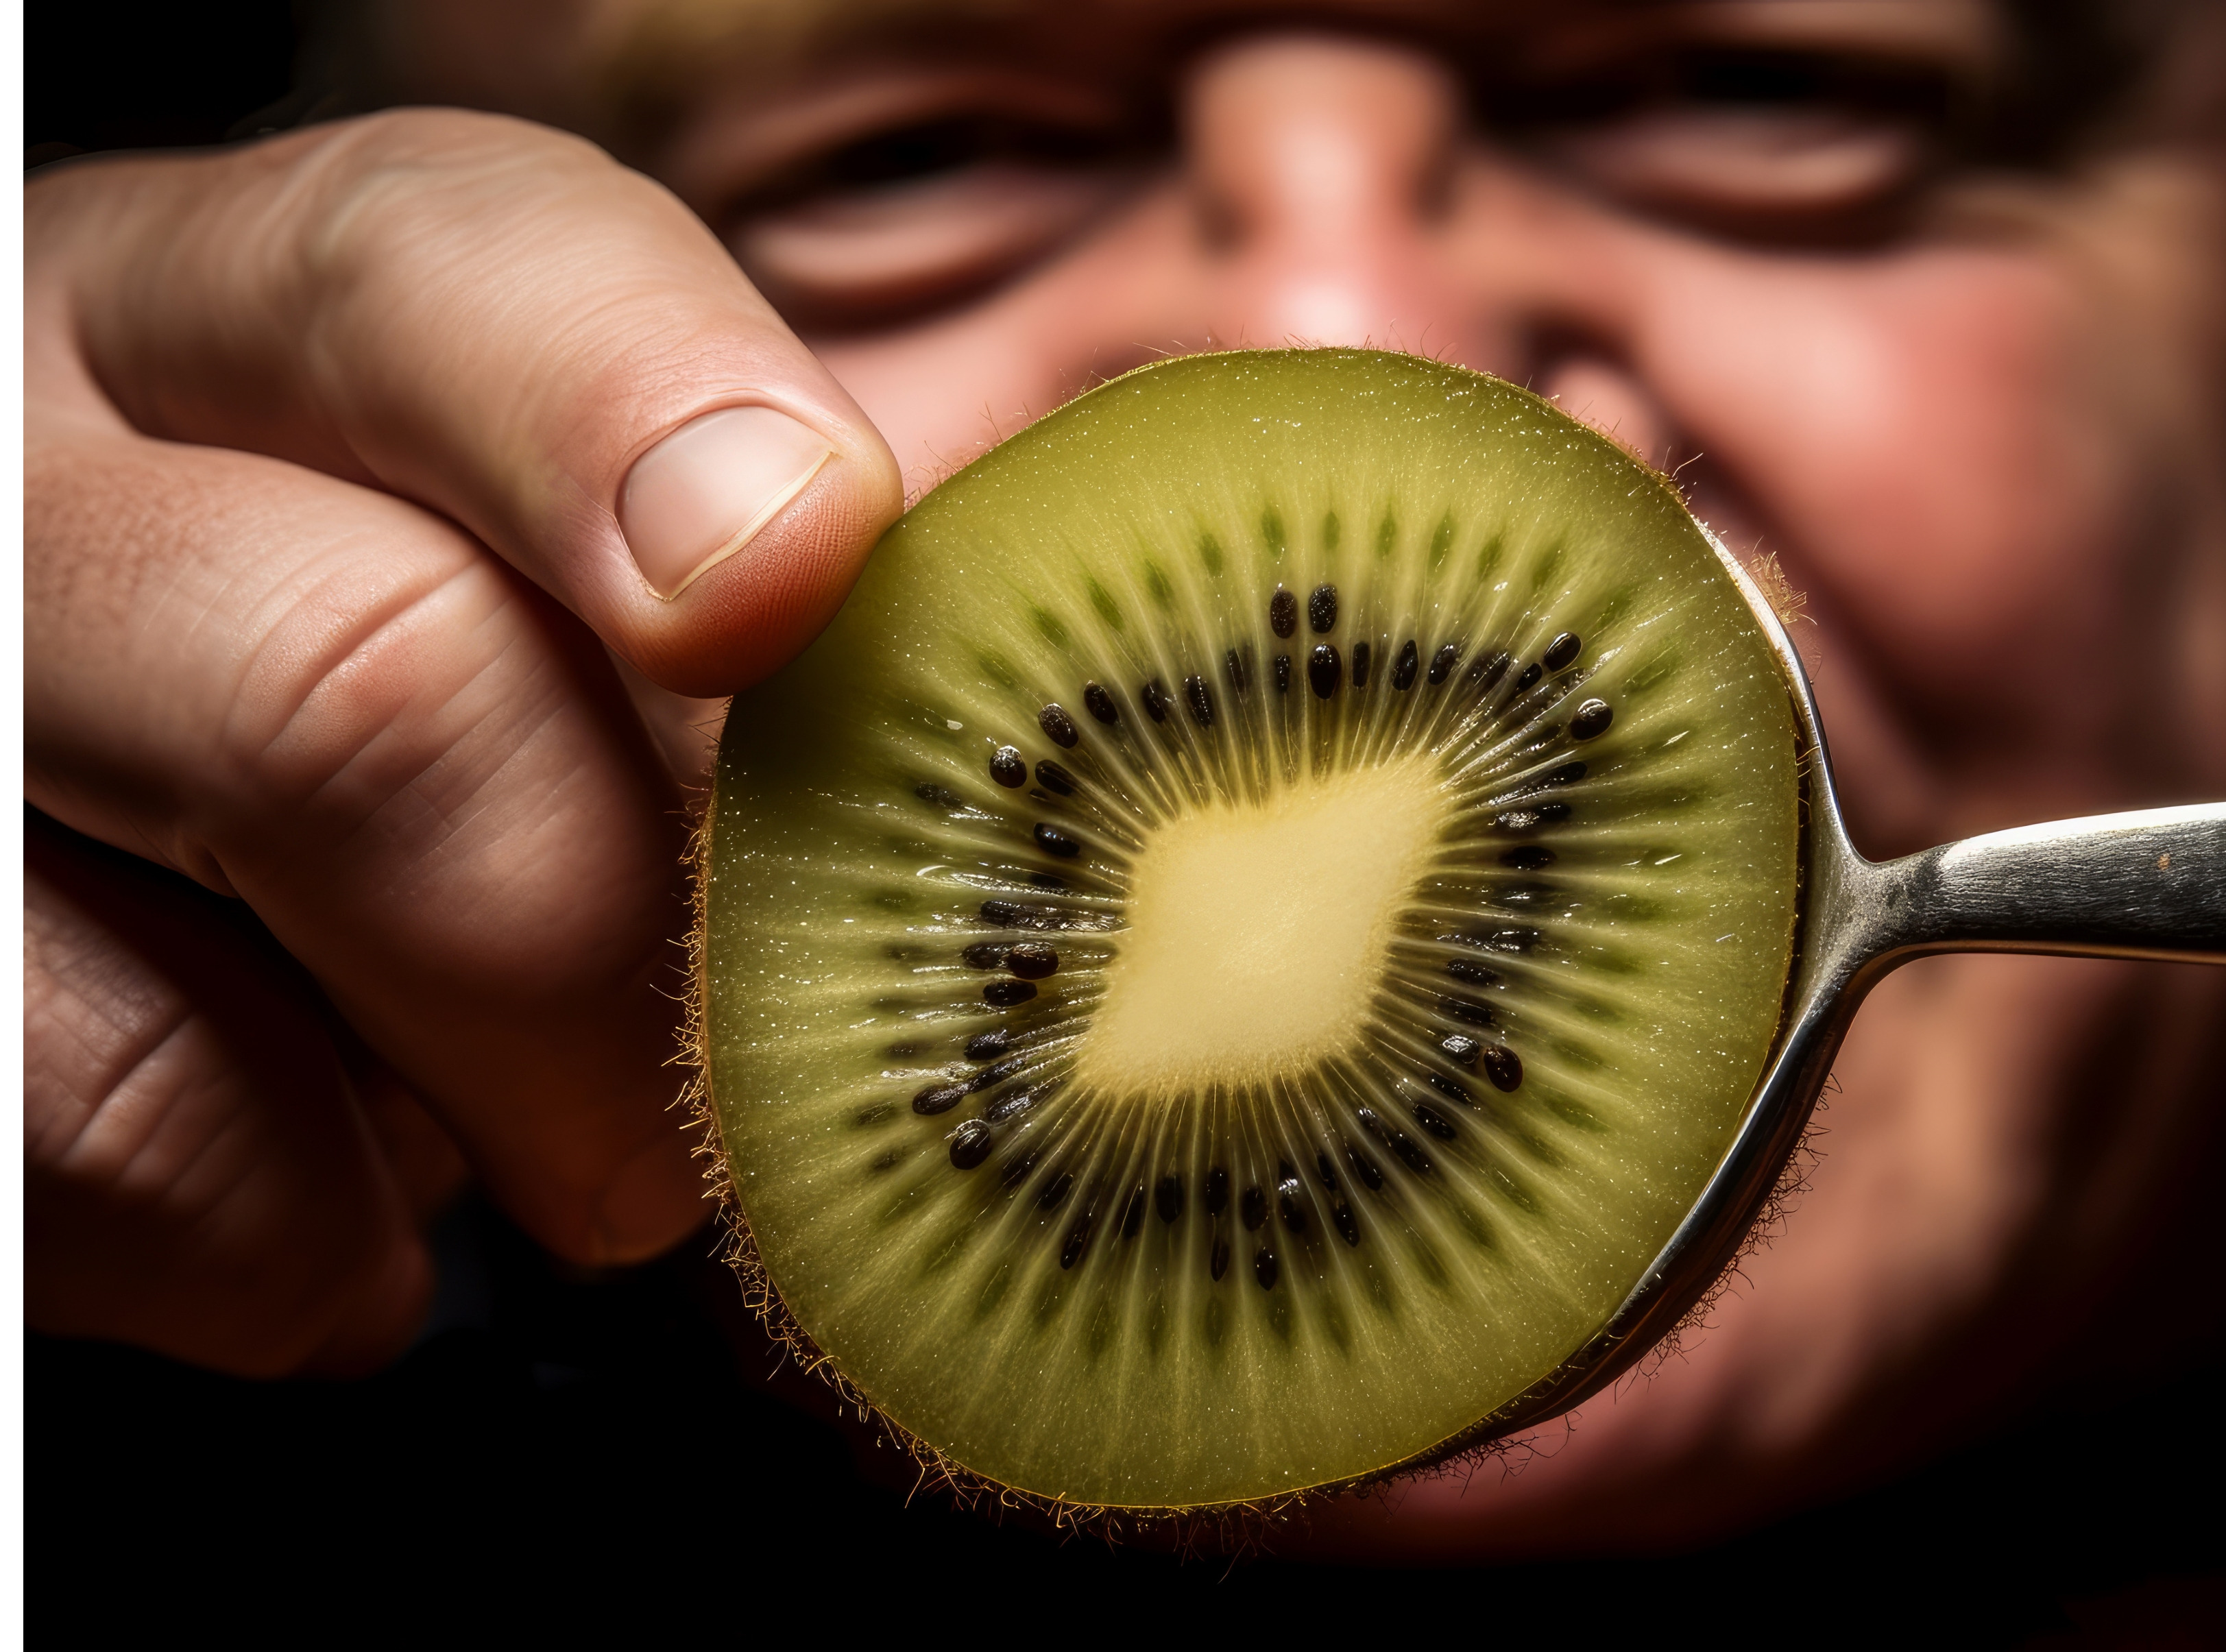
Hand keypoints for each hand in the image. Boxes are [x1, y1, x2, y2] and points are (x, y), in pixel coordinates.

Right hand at [24, 108, 902, 1372]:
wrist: (162, 880)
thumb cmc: (483, 712)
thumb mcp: (584, 562)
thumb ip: (784, 577)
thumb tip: (1102, 665)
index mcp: (247, 314)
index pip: (437, 268)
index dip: (635, 414)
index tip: (795, 578)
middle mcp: (40, 483)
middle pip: (364, 684)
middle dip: (627, 932)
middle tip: (751, 1036)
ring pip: (211, 962)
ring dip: (486, 1106)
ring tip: (572, 1133)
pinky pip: (106, 1154)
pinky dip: (295, 1234)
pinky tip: (356, 1187)